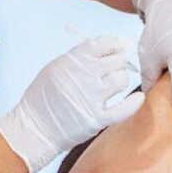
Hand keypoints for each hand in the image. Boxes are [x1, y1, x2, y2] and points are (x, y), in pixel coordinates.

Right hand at [0, 37, 144, 172]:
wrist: (33, 129)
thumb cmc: (42, 98)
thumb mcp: (54, 69)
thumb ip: (78, 58)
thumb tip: (106, 49)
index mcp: (72, 61)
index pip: (102, 44)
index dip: (116, 42)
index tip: (123, 44)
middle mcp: (83, 76)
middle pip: (116, 61)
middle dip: (119, 62)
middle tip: (116, 67)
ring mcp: (91, 98)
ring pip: (122, 80)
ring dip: (122, 79)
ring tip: (115, 83)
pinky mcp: (97, 119)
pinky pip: (124, 108)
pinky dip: (134, 102)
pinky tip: (138, 98)